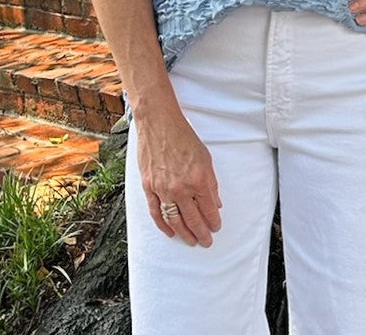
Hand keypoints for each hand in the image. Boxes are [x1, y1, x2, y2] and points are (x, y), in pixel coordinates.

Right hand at [135, 106, 221, 245]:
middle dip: (202, 233)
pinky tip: (170, 232)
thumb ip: (211, 182)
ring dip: (184, 234)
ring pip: (175, 220)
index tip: (216, 227)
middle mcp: (181, 187)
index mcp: (198, 179)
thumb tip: (215, 202)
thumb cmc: (183, 136)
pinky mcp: (149, 187)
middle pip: (193, 219)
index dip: (214, 221)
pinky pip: (156, 212)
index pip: (209, 208)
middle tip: (206, 241)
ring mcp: (163, 189)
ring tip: (191, 241)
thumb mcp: (205, 157)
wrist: (159, 124)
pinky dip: (163, 225)